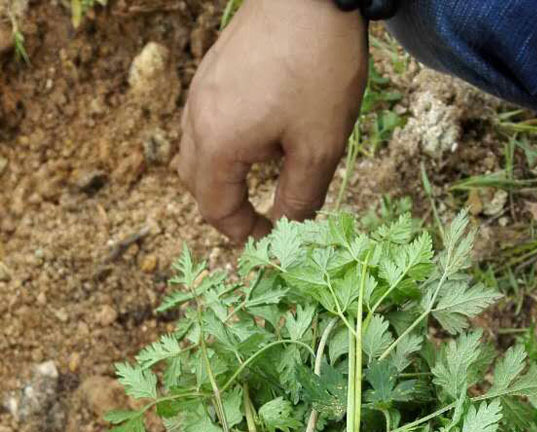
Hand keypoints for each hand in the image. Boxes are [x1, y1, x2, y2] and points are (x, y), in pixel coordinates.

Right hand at [179, 0, 367, 242]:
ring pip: (197, 152)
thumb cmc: (317, 67)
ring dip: (225, 176)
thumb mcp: (320, 147)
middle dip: (228, 209)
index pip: (216, 210)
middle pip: (197, 185)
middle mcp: (198, 118)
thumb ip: (300, 199)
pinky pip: (205, 122)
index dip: (245, 235)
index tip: (274, 240)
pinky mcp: (212, 70)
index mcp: (219, 143)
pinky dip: (226, 144)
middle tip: (267, 218)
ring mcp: (201, 90)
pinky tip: (264, 133)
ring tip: (269, 175)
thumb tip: (290, 231)